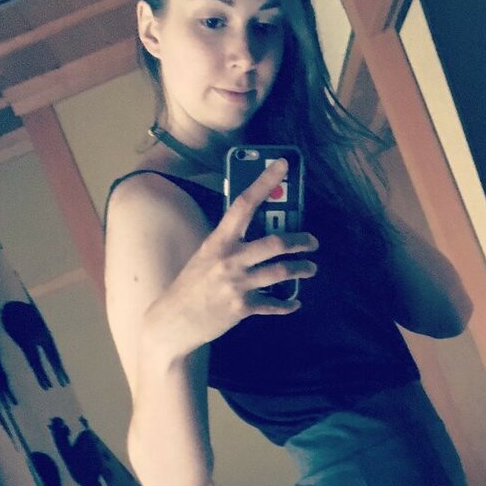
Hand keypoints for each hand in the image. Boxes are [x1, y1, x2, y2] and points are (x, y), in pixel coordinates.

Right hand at [143, 158, 317, 357]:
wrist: (172, 321)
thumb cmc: (190, 286)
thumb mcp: (205, 256)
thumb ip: (228, 244)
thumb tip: (256, 232)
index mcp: (219, 240)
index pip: (244, 203)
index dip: (265, 181)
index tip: (283, 164)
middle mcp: (230, 259)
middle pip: (275, 242)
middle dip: (301, 241)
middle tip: (313, 242)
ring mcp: (237, 284)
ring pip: (281, 272)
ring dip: (302, 269)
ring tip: (310, 268)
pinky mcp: (242, 307)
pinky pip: (274, 304)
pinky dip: (287, 304)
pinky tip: (294, 303)